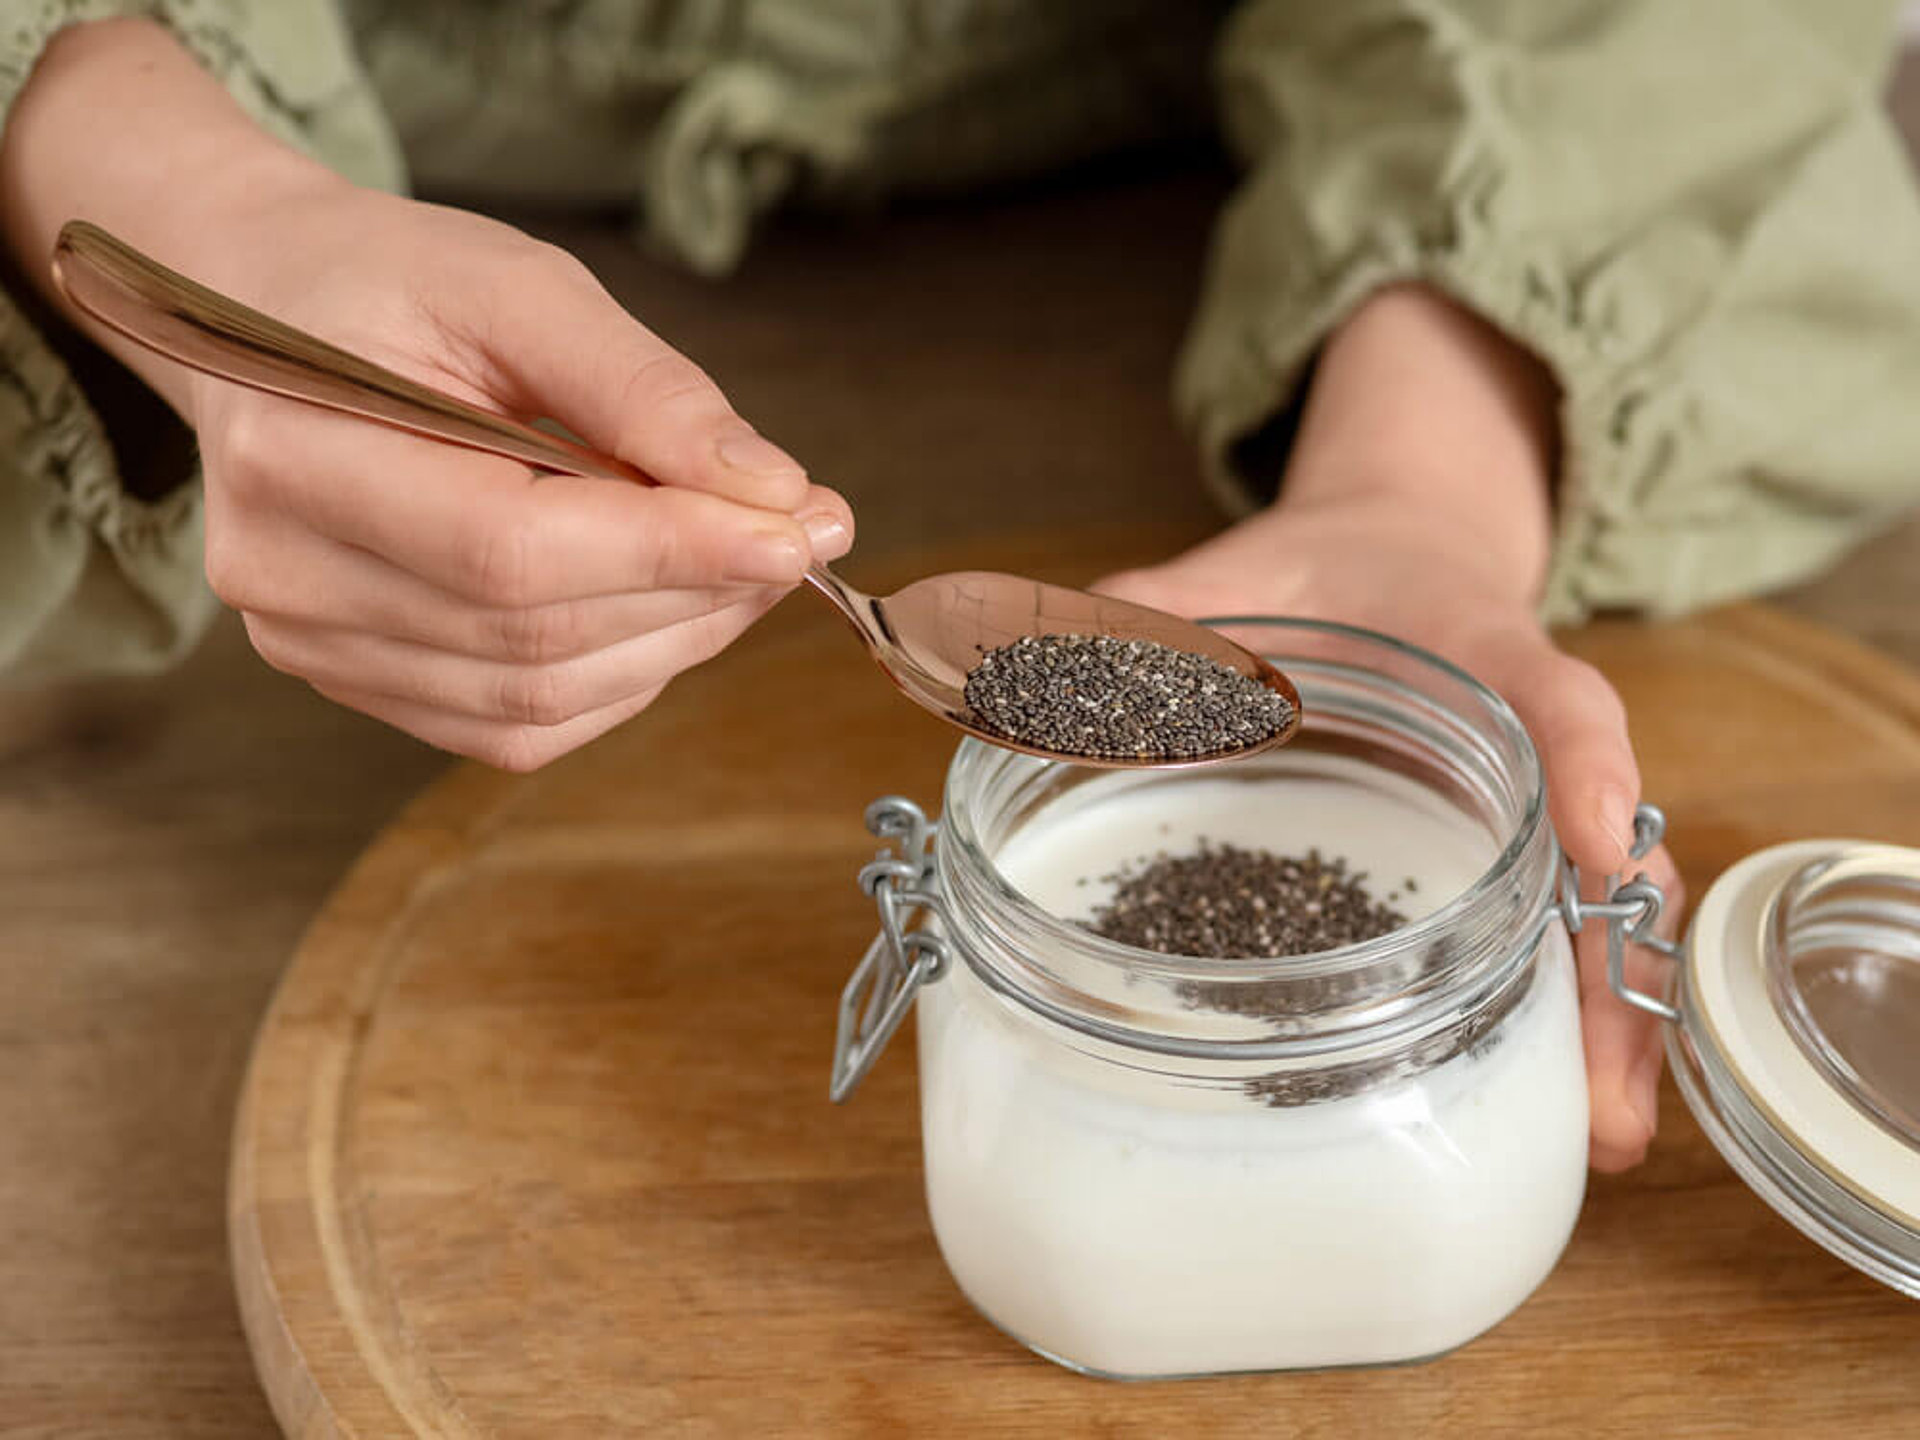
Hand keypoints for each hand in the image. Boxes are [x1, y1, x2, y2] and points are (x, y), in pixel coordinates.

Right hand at [2, 20, 850, 769]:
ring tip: (742, 563)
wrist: (265, 314)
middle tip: (798, 535)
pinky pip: (514, 726)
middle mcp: (284, 573)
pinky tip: (664, 607)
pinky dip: (617, 679)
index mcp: (298, 453)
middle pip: (534, 636)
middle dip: (697, 595)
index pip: (511, 550)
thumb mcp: (518, 288)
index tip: (800, 527)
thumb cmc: (390, 286)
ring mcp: (311, 642)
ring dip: (673, 643)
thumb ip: (644, 389)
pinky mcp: (354, 679)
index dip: (671, 551)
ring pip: (536, 699)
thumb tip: (772, 491)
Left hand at [1098, 283, 1679, 1169]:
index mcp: (1477, 654)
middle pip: (1608, 853)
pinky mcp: (1496, 861)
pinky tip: (1552, 1107)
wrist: (1390, 565)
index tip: (1587, 840)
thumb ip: (1141, 610)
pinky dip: (1559, 1018)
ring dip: (1603, 1027)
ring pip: (1599, 917)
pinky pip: (1545, 937)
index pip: (1553, 697)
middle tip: (1602, 1092)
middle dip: (1609, 971)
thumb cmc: (1322, 575)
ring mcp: (1523, 810)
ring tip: (1598, 1138)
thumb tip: (1013, 666)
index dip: (1580, 765)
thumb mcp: (1239, 572)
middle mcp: (1523, 746)